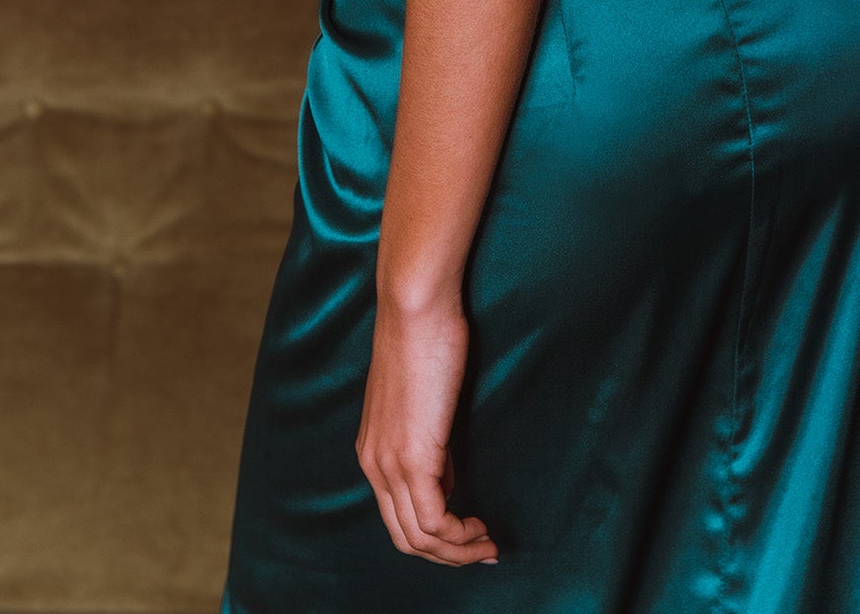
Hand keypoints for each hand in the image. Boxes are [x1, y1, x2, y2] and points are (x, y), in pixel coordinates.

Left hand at [357, 289, 499, 564]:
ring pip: (419, 537)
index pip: (397, 515)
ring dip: (458, 551)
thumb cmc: (425, 335)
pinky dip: (460, 536)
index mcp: (372, 449)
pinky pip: (434, 521)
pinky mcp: (414, 457)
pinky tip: (481, 527)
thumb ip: (426, 434)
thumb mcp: (421, 397)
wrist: (414, 305)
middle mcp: (373, 463)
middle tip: (483, 550)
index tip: (469, 532)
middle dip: (446, 554)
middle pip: (404, 537)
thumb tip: (445, 471)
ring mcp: (390, 462)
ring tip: (488, 543)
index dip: (434, 535)